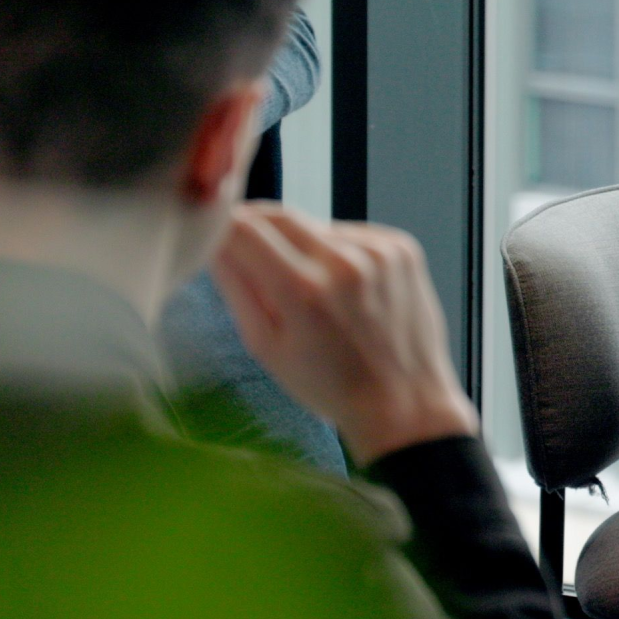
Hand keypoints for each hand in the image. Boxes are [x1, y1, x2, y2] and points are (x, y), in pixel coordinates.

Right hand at [212, 203, 479, 462]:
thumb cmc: (330, 386)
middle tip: (247, 250)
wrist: (405, 403)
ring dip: (302, 245)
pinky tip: (346, 289)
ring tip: (312, 290)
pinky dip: (339, 252)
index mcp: (303, 290)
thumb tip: (213, 242)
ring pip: (317, 226)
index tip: (216, 236)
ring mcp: (378, 251)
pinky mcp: (401, 247)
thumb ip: (236, 288)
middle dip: (256, 227)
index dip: (222, 228)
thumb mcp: (266, 347)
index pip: (244, 228)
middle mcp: (343, 262)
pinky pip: (352, 234)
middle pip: (279, 215)